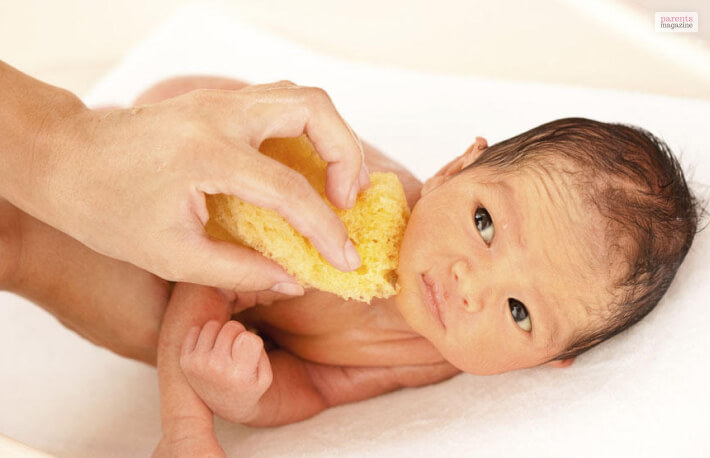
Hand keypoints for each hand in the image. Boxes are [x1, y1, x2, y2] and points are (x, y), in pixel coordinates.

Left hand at [10, 76, 367, 291]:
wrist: (63, 159)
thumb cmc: (104, 208)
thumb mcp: (171, 256)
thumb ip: (241, 270)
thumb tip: (294, 281)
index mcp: (206, 155)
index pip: (289, 189)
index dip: (325, 230)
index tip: (345, 259)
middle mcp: (219, 115)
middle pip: (313, 109)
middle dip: (348, 155)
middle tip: (348, 201)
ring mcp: (219, 101)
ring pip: (301, 96)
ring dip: (332, 136)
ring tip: (335, 183)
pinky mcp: (217, 102)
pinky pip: (280, 102)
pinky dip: (306, 131)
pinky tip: (302, 166)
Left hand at [180, 320, 272, 423]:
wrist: (225, 407)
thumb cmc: (249, 386)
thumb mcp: (264, 376)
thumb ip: (258, 350)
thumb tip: (235, 331)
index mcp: (239, 374)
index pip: (248, 337)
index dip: (251, 340)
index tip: (249, 353)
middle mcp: (216, 368)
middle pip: (231, 327)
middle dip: (238, 333)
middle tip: (237, 349)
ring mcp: (198, 363)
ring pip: (213, 325)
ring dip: (221, 333)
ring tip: (225, 348)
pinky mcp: (185, 361)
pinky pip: (195, 330)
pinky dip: (205, 336)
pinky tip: (211, 349)